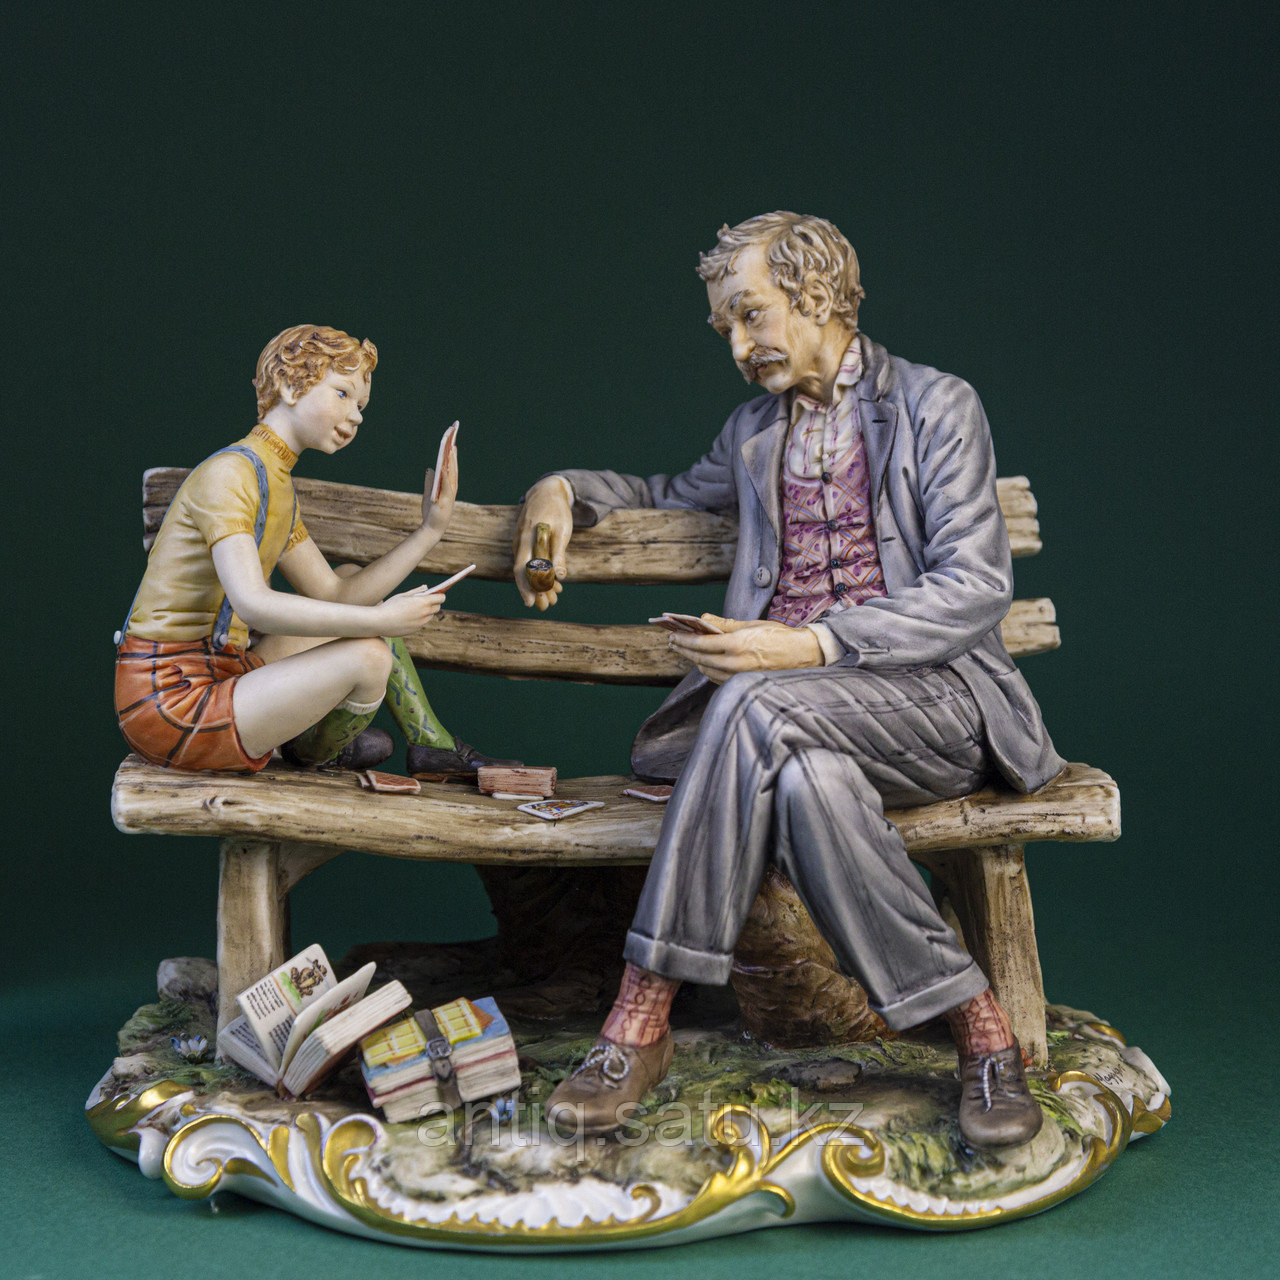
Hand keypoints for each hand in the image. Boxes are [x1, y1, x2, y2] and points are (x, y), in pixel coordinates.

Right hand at [375, 587, 444, 634]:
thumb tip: (426, 587)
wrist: (380, 622)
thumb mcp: (403, 595)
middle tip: (428, 600)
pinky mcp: (416, 630)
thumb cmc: (390, 606)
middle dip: (434, 603)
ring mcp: (421, 623)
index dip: (440, 595)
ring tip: (418, 608)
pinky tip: (409, 616)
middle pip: (437, 607)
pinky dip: (418, 619)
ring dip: (426, 612)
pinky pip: (421, 623)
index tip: (438, 593)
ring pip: (429, 616)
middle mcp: (425, 613)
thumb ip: (416, 591)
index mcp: (423, 602)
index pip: (441, 598)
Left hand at [422, 434, 457, 536]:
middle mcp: (452, 489)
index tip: (452, 444)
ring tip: (451, 449)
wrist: (431, 528)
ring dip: (452, 462)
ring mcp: (450, 495)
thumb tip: (429, 469)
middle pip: (453, 469)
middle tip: (453, 441)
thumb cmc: (431, 512)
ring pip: (452, 475)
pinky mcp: (445, 500)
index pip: (451, 469)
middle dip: (453, 455)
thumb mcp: (429, 493)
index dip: (452, 457)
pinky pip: (446, 485)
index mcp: (449, 487)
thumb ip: (430, 481)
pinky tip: (445, 465)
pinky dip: (446, 475)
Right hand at [514, 477, 572, 609]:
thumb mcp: (562, 531)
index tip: (532, 603)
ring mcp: (520, 542)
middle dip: (533, 591)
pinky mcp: (525, 542)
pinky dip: (540, 573)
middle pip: (522, 573)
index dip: (525, 587)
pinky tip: (552, 582)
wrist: (547, 491)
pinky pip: (529, 561)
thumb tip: (560, 576)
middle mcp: (520, 542)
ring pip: (526, 569)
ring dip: (539, 584)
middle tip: (546, 606)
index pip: (521, 568)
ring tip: (553, 598)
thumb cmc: (557, 510)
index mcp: (527, 538)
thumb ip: (559, 553)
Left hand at [668, 615, 821, 683]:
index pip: (701, 644)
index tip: (673, 635)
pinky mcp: (742, 683)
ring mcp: (738, 676)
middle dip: (684, 650)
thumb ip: (725, 625)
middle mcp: (735, 664)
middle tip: (673, 642)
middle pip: (699, 659)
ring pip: (706, 670)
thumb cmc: (779, 636)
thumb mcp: (751, 625)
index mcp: (737, 645)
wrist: (803, 655)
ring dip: (694, 660)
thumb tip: (704, 620)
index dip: (684, 640)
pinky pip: (717, 678)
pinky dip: (708, 669)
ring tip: (686, 651)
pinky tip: (704, 661)